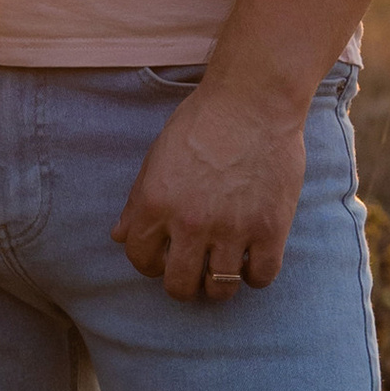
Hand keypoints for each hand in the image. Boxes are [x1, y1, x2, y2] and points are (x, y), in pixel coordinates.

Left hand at [113, 77, 306, 302]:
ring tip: (223, 268)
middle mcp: (189, 222)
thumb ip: (137, 201)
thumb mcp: (157, 158)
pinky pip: (261, 276)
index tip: (163, 260)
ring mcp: (231, 228)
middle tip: (193, 272)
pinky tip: (252, 259)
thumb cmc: (202, 122)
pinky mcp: (270, 229)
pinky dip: (255, 275)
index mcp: (155, 203)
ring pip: (220, 289)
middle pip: (179, 286)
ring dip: (219, 285)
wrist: (253, 101)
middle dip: (183, 285)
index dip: (149, 265)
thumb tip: (119, 236)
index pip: (140, 259)